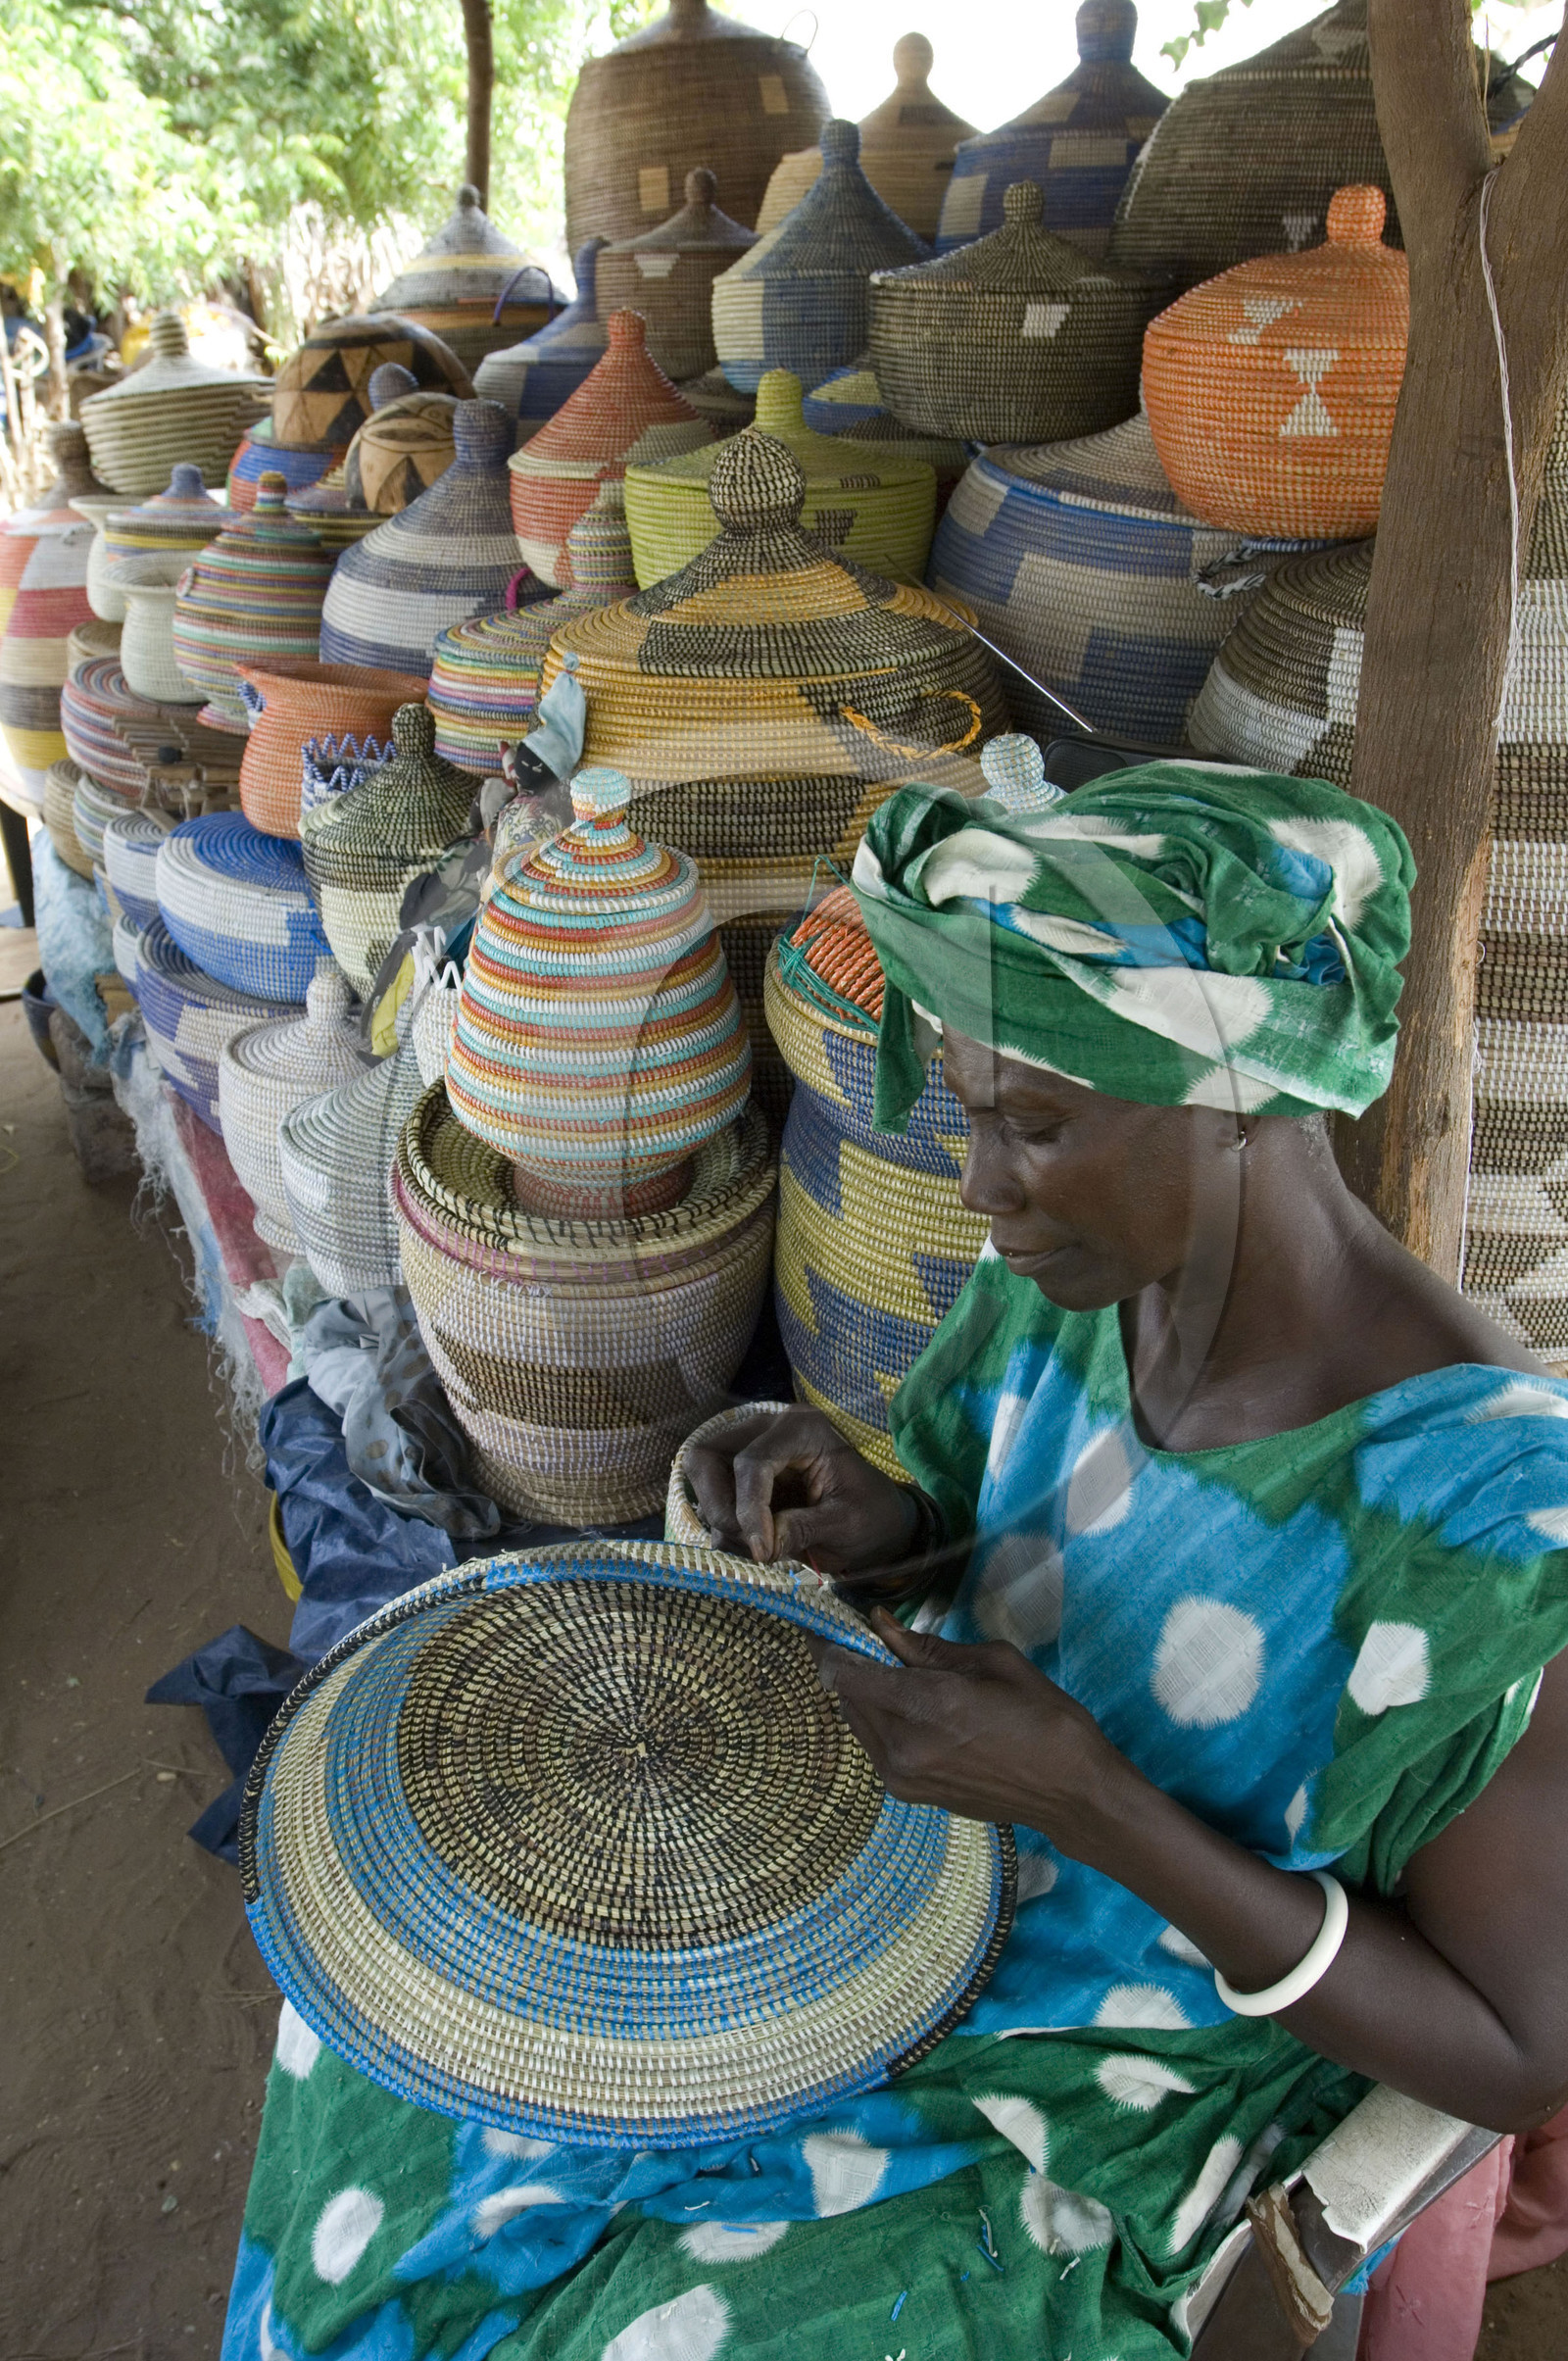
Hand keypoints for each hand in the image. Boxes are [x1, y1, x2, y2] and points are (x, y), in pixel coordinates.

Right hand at [682, 1408, 921, 1581]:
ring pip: (701, 1474)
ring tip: (760, 1547)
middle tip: (753, 1545)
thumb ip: (803, 1530)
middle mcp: (769, 1429)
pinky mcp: (742, 1476)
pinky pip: (711, 1497)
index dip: (749, 1509)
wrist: (879, 1524)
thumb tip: (762, 1546)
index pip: (752, 1461)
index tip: (763, 1552)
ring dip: (722, 1517)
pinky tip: (759, 1544)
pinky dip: (726, 1526)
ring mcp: (750, 1449)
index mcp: (803, 1429)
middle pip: (708, 1456)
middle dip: (722, 1506)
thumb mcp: (848, 1524)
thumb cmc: (872, 1516)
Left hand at [818, 1608, 1125, 1840]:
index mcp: (926, 1706)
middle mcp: (902, 1746)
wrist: (1070, 1791)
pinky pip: (875, 1745)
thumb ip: (928, 1647)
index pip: (845, 1672)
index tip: (821, 1623)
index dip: (827, 1644)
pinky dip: (879, 1720)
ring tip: (891, 1672)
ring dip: (863, 1693)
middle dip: (847, 1664)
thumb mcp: (992, 1662)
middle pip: (845, 1696)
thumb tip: (882, 1626)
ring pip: (856, 1721)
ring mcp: (902, 1776)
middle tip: (861, 1639)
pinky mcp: (908, 1793)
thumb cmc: (1042, 1717)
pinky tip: (909, 1707)